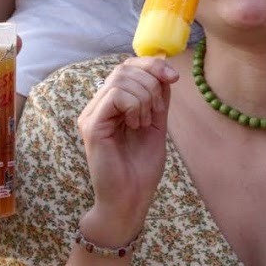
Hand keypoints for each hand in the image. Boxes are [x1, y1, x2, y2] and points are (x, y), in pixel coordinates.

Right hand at [76, 56, 178, 245]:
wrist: (131, 199)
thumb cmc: (141, 168)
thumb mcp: (156, 125)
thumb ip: (158, 98)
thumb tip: (164, 69)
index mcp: (111, 105)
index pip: (127, 67)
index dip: (151, 65)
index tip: (173, 77)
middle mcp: (97, 106)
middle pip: (124, 68)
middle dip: (151, 81)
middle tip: (157, 110)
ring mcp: (91, 114)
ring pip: (120, 79)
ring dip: (144, 97)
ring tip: (143, 123)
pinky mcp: (91, 125)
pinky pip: (115, 95)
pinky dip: (134, 105)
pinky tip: (136, 125)